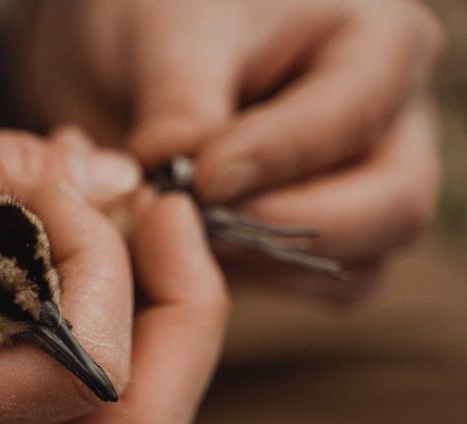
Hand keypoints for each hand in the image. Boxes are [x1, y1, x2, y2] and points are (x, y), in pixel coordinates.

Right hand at [0, 117, 226, 423]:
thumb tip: (108, 176)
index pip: (78, 374)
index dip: (105, 266)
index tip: (68, 184)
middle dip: (184, 315)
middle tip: (162, 213)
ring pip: (127, 423)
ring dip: (158, 318)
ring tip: (124, 217)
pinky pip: (86, 395)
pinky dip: (116, 318)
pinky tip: (87, 242)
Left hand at [23, 0, 444, 300]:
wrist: (141, 56)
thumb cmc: (168, 18)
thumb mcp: (170, 38)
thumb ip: (182, 111)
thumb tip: (184, 191)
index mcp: (376, 46)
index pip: (352, 117)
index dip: (277, 158)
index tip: (200, 180)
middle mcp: (388, 126)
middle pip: (393, 209)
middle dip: (290, 228)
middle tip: (202, 226)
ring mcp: (359, 189)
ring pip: (361, 264)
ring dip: (272, 265)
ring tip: (192, 237)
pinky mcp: (318, 234)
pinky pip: (318, 286)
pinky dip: (262, 283)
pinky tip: (201, 255)